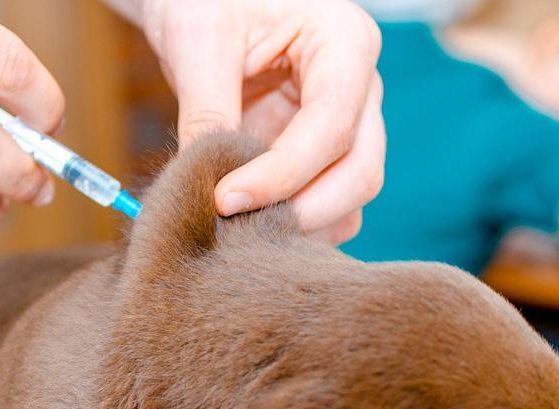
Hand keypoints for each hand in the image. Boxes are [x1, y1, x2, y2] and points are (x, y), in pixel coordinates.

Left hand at [115, 0, 385, 243]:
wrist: (203, 0)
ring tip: (243, 235)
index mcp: (345, 42)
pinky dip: (299, 224)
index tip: (225, 200)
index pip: (330, 126)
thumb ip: (207, 109)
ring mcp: (349, 123)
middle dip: (305, 210)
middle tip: (240, 233)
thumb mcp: (199, 39)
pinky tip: (253, 229)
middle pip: (360, 170)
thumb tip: (207, 187)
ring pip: (353, 194)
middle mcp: (360, 87)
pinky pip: (331, 203)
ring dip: (306, 224)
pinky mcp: (325, 153)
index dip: (282, 174)